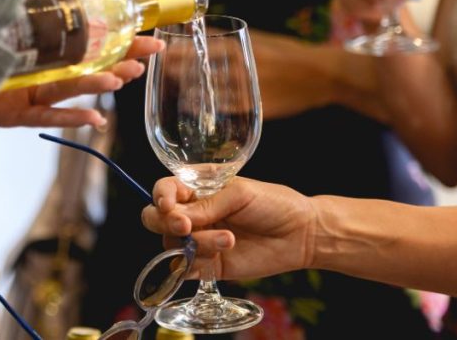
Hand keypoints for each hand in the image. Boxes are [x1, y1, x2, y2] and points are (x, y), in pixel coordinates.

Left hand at [0, 36, 161, 127]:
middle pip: (89, 64)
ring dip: (99, 83)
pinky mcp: (15, 114)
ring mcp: (30, 94)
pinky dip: (71, 118)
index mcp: (40, 50)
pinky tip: (95, 118)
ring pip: (72, 88)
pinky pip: (47, 116)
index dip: (117, 34)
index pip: (86, 39)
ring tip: (124, 75)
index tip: (147, 25)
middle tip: (153, 49)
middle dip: (123, 57)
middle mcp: (41, 73)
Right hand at [142, 177, 317, 280]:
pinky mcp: (208, 264)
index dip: (161, 196)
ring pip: (173, 244)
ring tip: (228, 239)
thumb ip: (207, 205)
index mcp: (197, 188)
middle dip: (166, 223)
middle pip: (156, 219)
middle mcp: (193, 213)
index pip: (164, 189)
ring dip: (198, 242)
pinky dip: (197, 263)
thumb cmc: (273, 203)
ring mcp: (199, 239)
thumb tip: (178, 217)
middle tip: (186, 227)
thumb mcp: (240, 194)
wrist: (301, 234)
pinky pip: (186, 267)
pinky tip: (222, 253)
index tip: (169, 204)